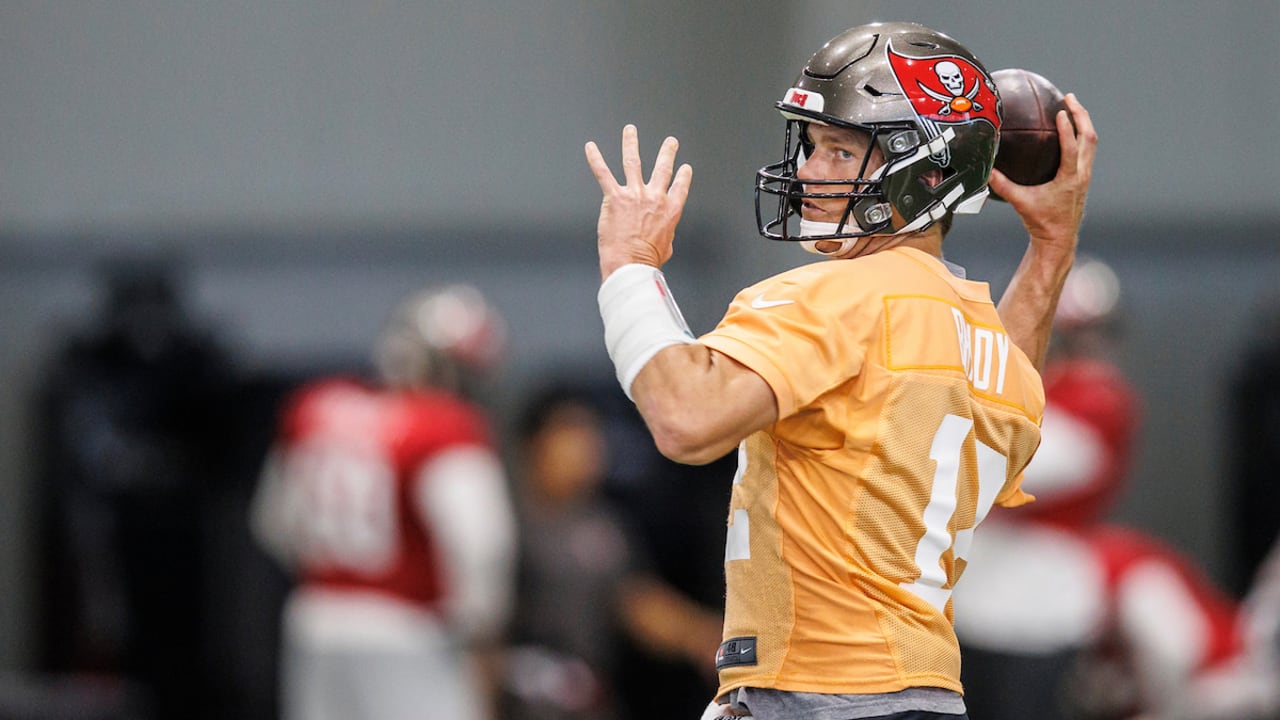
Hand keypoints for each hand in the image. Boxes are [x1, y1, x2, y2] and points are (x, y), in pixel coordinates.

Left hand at [585, 124, 692, 280]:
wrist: (631, 263)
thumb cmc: (647, 260)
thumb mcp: (666, 247)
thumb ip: (665, 235)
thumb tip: (662, 238)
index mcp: (670, 210)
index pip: (680, 187)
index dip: (684, 176)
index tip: (685, 168)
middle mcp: (654, 198)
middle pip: (663, 168)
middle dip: (668, 152)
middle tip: (671, 142)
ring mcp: (634, 194)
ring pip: (633, 161)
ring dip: (631, 143)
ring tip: (630, 131)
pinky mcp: (615, 197)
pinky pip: (603, 173)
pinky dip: (596, 159)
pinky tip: (591, 148)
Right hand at [988, 93, 1097, 257]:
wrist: (1059, 239)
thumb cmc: (1041, 222)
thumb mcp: (1020, 203)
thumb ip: (1003, 186)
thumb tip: (986, 171)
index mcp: (1069, 179)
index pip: (1072, 148)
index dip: (1068, 129)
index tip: (1062, 112)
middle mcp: (1081, 174)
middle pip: (1089, 138)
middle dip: (1082, 115)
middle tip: (1069, 98)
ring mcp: (1085, 175)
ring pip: (1091, 142)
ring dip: (1084, 122)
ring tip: (1073, 107)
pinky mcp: (1082, 178)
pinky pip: (1086, 150)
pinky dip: (1080, 135)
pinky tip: (1068, 129)